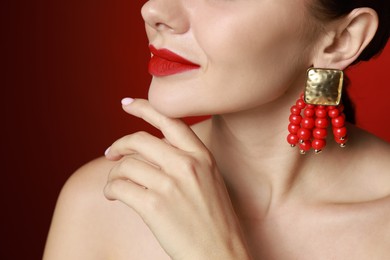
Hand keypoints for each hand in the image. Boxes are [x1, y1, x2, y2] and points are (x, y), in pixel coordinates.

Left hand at [104, 98, 250, 259]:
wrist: (222, 254)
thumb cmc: (215, 221)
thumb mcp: (209, 180)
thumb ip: (185, 161)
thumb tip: (150, 151)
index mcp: (202, 156)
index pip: (170, 120)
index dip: (145, 108)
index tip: (127, 104)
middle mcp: (187, 165)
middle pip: (140, 140)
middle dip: (119, 144)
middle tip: (110, 152)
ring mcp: (170, 185)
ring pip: (126, 165)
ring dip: (113, 173)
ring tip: (115, 184)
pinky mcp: (154, 207)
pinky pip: (119, 187)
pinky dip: (110, 189)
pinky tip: (114, 196)